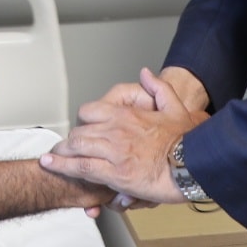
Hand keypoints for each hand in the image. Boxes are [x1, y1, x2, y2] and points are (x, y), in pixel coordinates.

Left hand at [45, 68, 206, 204]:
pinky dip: (64, 167)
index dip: (83, 121)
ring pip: (76, 148)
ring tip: (51, 159)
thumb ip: (158, 88)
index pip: (91, 111)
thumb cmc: (188, 140)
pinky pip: (82, 168)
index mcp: (127, 115)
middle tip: (62, 148)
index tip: (81, 128)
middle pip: (80, 131)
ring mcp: (114, 151)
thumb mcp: (175, 107)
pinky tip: (52, 166)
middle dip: (69, 141)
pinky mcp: (115, 173)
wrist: (195, 164)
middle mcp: (116, 130)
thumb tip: (145, 73)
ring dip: (61, 154)